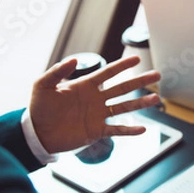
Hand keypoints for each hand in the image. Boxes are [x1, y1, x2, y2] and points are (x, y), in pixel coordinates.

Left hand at [29, 56, 160, 152]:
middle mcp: (96, 99)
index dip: (122, 66)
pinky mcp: (96, 131)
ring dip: (140, 103)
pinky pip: (116, 130)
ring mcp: (98, 115)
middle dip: (140, 81)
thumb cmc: (38, 108)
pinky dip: (129, 130)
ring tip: (156, 99)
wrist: (36, 134)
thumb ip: (57, 71)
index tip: (137, 58)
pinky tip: (143, 129)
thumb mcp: (43, 85)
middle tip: (157, 75)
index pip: (108, 73)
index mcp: (85, 86)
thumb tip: (75, 59)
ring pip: (124, 107)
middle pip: (123, 88)